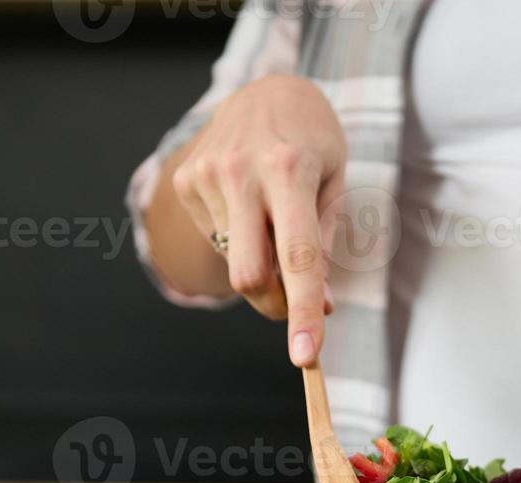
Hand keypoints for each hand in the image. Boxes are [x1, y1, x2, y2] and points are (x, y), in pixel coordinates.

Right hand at [172, 74, 347, 365]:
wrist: (265, 89)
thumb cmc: (313, 142)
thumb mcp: (335, 181)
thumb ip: (324, 243)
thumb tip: (319, 306)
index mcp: (289, 170)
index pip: (297, 257)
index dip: (302, 311)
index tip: (305, 355)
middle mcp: (241, 173)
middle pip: (249, 276)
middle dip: (274, 303)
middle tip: (293, 299)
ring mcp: (206, 176)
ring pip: (235, 263)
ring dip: (260, 262)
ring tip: (271, 217)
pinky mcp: (186, 181)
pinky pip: (218, 240)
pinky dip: (239, 238)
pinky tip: (248, 203)